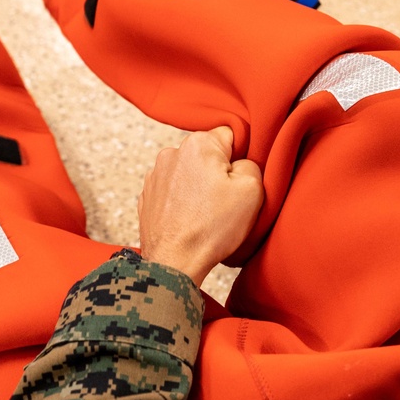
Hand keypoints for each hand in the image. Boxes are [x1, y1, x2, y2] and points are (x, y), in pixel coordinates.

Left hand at [138, 127, 263, 285]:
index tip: (240, 181)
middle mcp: (172, 153)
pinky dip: (184, 203)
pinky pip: (174, 192)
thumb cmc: (211, 229)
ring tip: (207, 215)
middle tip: (226, 202)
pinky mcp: (148, 197)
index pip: (231, 136)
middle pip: (208, 156)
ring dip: (200, 189)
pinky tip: (191, 221)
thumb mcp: (252, 190)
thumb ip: (252, 164)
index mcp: (198, 144)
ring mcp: (155, 176)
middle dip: (219, 174)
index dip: (241, 159)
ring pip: (190, 174)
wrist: (174, 262)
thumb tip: (241, 164)